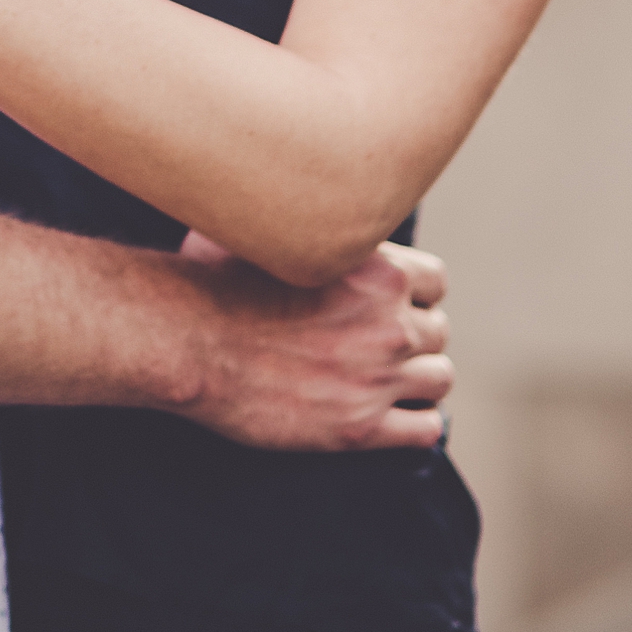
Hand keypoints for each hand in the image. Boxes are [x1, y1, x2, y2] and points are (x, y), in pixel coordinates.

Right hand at [181, 236, 452, 451]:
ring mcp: (378, 377)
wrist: (192, 342)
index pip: (436, 281)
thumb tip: (295, 202)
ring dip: (418, 379)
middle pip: (438, 331)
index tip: (393, 303)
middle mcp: (388, 321)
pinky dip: (416, 423)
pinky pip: (425, 429)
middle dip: (414, 336)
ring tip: (391, 381)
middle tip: (383, 344)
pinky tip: (394, 418)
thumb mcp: (272, 231)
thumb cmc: (217, 280)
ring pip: (439, 378)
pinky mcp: (361, 428)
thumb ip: (306, 225)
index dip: (414, 293)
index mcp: (377, 268)